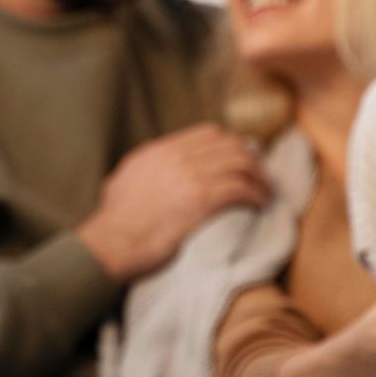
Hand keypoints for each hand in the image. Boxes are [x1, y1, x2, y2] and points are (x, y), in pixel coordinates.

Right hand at [77, 123, 270, 282]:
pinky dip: (256, 195)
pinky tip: (258, 206)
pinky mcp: (202, 198)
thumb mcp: (121, 183)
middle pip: (230, 145)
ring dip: (259, 179)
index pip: (207, 134)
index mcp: (159, 151)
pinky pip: (242, 188)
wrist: (111, 242)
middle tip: (258, 179)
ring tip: (264, 194)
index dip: (230, 147)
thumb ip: (142, 172)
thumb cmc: (112, 224)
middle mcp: (177, 156)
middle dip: (250, 160)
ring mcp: (190, 175)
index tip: (239, 163)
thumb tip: (147, 174)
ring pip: (241, 163)